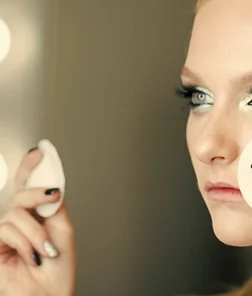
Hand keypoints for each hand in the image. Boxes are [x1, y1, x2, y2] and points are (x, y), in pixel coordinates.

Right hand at [0, 148, 75, 295]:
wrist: (48, 294)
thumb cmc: (57, 269)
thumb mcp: (62, 231)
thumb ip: (54, 207)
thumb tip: (51, 186)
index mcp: (39, 215)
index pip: (31, 186)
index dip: (31, 167)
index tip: (40, 151)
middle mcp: (21, 220)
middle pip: (21, 192)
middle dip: (38, 192)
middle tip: (53, 196)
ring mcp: (6, 231)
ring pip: (16, 212)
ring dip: (36, 233)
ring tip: (45, 250)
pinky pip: (7, 230)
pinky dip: (25, 243)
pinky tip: (31, 256)